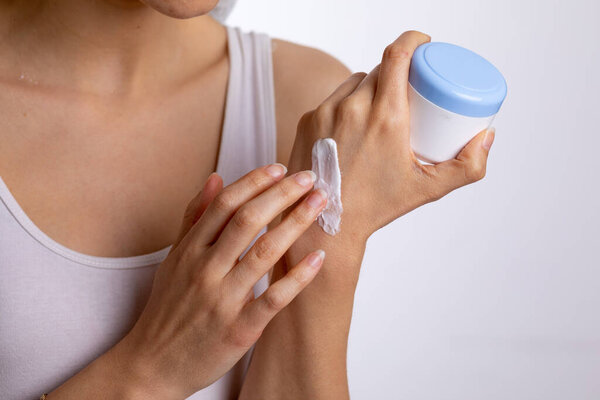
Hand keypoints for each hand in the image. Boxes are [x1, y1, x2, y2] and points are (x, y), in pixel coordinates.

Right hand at [115, 165, 327, 398]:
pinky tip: (318, 258)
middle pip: (248, 221)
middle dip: (282, 194)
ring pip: (264, 253)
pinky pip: (274, 298)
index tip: (280, 168)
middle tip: (309, 178)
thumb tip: (215, 178)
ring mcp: (222, 300)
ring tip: (319, 204)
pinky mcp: (239, 329)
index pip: (225, 204)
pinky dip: (298, 277)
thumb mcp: (173, 258)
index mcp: (189, 250)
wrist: (152, 364)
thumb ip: (194, 217)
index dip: (255, 181)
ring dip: (296, 223)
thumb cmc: (167, 309)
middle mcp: (205, 270)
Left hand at [288, 31, 494, 238]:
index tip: (423, 44)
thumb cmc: (378, 206)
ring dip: (370, 87)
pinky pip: (332, 99)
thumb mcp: (428, 188)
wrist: (327, 224)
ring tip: (381, 108)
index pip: (397, 55)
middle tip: (408, 92)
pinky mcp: (308, 120)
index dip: (412, 40)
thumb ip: (467, 166)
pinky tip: (354, 123)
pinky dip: (346, 104)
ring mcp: (325, 112)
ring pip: (354, 82)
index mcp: (385, 117)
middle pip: (378, 70)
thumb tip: (487, 136)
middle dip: (396, 74)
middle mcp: (352, 108)